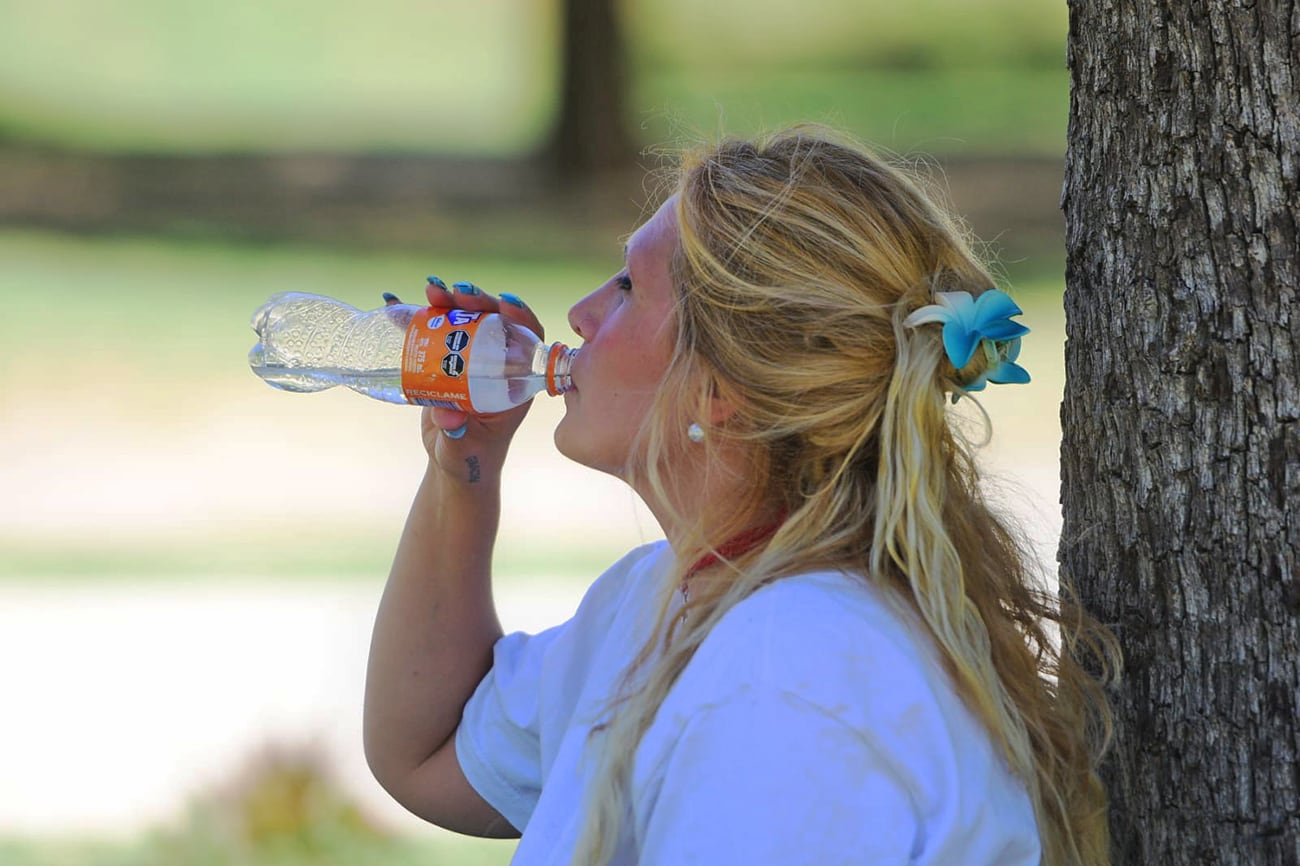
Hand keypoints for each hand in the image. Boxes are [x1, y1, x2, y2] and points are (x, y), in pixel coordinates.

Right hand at [386, 278, 545, 483]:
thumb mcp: (463, 449)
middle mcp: (498, 365)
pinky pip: (436, 331)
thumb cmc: (468, 459)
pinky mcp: (447, 360)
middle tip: (455, 293)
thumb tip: (449, 416)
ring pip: (466, 320)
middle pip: (494, 321)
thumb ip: (457, 436)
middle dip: (477, 301)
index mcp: (516, 382)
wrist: (453, 462)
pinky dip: (418, 317)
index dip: (520, 316)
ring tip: (430, 290)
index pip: (528, 340)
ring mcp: (472, 360)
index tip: (503, 303)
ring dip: (449, 302)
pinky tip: (396, 303)